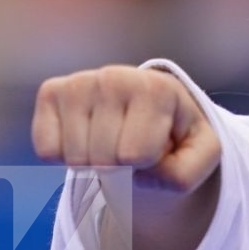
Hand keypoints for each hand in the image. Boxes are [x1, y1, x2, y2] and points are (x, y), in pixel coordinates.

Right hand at [31, 65, 221, 201]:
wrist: (148, 114)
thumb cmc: (176, 135)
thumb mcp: (202, 155)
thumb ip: (185, 173)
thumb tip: (140, 173)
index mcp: (157, 88)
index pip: (137, 155)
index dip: (148, 164)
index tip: (156, 147)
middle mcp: (115, 76)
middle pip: (104, 159)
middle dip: (120, 167)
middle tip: (130, 148)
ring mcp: (80, 81)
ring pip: (75, 158)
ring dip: (93, 163)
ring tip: (111, 142)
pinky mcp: (51, 92)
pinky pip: (46, 149)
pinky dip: (64, 157)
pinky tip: (85, 138)